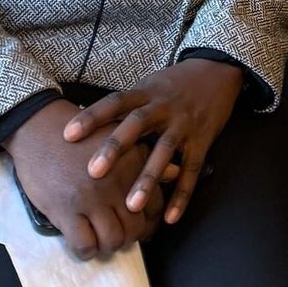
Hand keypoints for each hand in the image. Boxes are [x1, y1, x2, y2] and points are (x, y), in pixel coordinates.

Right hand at [5, 100, 163, 258]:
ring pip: (113, 239)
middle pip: (136, 227)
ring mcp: (91, 198)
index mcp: (132, 162)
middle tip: (123, 236)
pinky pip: (84, 245)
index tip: (143, 224)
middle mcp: (116, 182)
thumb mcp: (119, 138)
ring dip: (110, 245)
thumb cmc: (82, 134)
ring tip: (104, 240)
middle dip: (132, 237)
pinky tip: (85, 243)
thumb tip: (175, 171)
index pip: (155, 203)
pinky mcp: (66, 210)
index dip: (151, 219)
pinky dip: (87, 251)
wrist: (41, 128)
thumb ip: (147, 157)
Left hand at [63, 59, 244, 228]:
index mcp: (147, 91)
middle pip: (136, 124)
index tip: (68, 134)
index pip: (115, 101)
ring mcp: (184, 123)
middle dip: (115, 148)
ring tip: (131, 205)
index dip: (92, 117)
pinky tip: (170, 218)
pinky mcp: (202, 139)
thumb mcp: (151, 85)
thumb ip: (127, 105)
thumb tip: (90, 126)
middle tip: (94, 172)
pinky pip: (191, 170)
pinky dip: (182, 195)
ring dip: (148, 178)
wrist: (219, 69)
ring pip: (164, 151)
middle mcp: (163, 106)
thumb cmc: (176, 82)